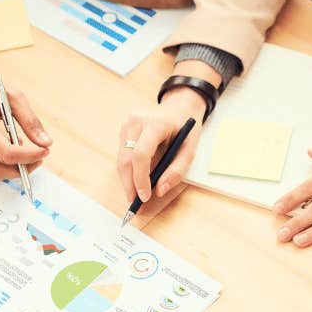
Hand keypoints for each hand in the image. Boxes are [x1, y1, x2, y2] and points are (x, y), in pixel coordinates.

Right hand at [0, 71, 50, 179]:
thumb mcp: (12, 96)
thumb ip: (30, 121)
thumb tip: (47, 143)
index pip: (8, 154)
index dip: (30, 157)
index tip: (44, 152)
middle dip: (21, 169)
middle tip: (36, 160)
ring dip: (9, 168)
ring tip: (21, 152)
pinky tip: (3, 151)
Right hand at [118, 88, 204, 204]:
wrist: (179, 106)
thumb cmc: (186, 128)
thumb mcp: (190, 149)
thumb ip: (177, 170)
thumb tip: (159, 190)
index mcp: (155, 123)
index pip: (140, 154)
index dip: (140, 179)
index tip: (144, 197)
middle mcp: (136, 121)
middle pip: (126, 159)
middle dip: (129, 185)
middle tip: (135, 204)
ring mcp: (127, 123)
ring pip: (121, 159)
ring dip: (126, 180)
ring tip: (134, 197)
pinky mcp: (123, 128)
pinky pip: (122, 154)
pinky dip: (127, 170)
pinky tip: (134, 182)